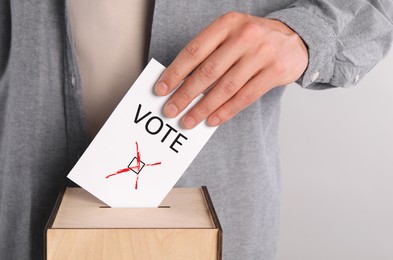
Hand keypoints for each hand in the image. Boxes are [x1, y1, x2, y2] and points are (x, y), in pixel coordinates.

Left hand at [155, 12, 307, 128]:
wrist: (295, 39)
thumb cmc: (254, 40)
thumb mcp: (231, 34)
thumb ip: (209, 53)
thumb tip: (181, 83)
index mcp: (227, 24)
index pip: (194, 51)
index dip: (175, 73)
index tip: (161, 89)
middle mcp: (244, 36)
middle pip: (208, 71)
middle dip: (185, 94)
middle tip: (171, 110)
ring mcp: (261, 54)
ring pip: (225, 87)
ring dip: (203, 108)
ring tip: (189, 120)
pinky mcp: (275, 72)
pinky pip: (245, 97)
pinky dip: (226, 111)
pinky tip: (212, 120)